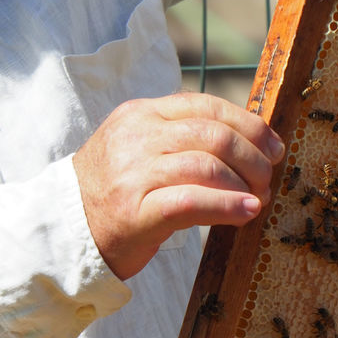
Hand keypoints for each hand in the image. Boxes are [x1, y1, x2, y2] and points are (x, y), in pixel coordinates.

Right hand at [73, 91, 283, 280]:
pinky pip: (192, 201)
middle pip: (213, 134)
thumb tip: (247, 143)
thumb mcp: (140, 150)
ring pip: (207, 164)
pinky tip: (246, 212)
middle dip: (252, 156)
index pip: (205, 106)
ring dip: (244, 184)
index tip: (273, 146)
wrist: (65, 232)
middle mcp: (137, 138)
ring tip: (258, 200)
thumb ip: (181, 139)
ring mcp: (134, 174)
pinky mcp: (135, 212)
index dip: (249, 124)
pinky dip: (227, 206)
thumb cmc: (114, 194)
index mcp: (141, 115)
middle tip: (267, 179)